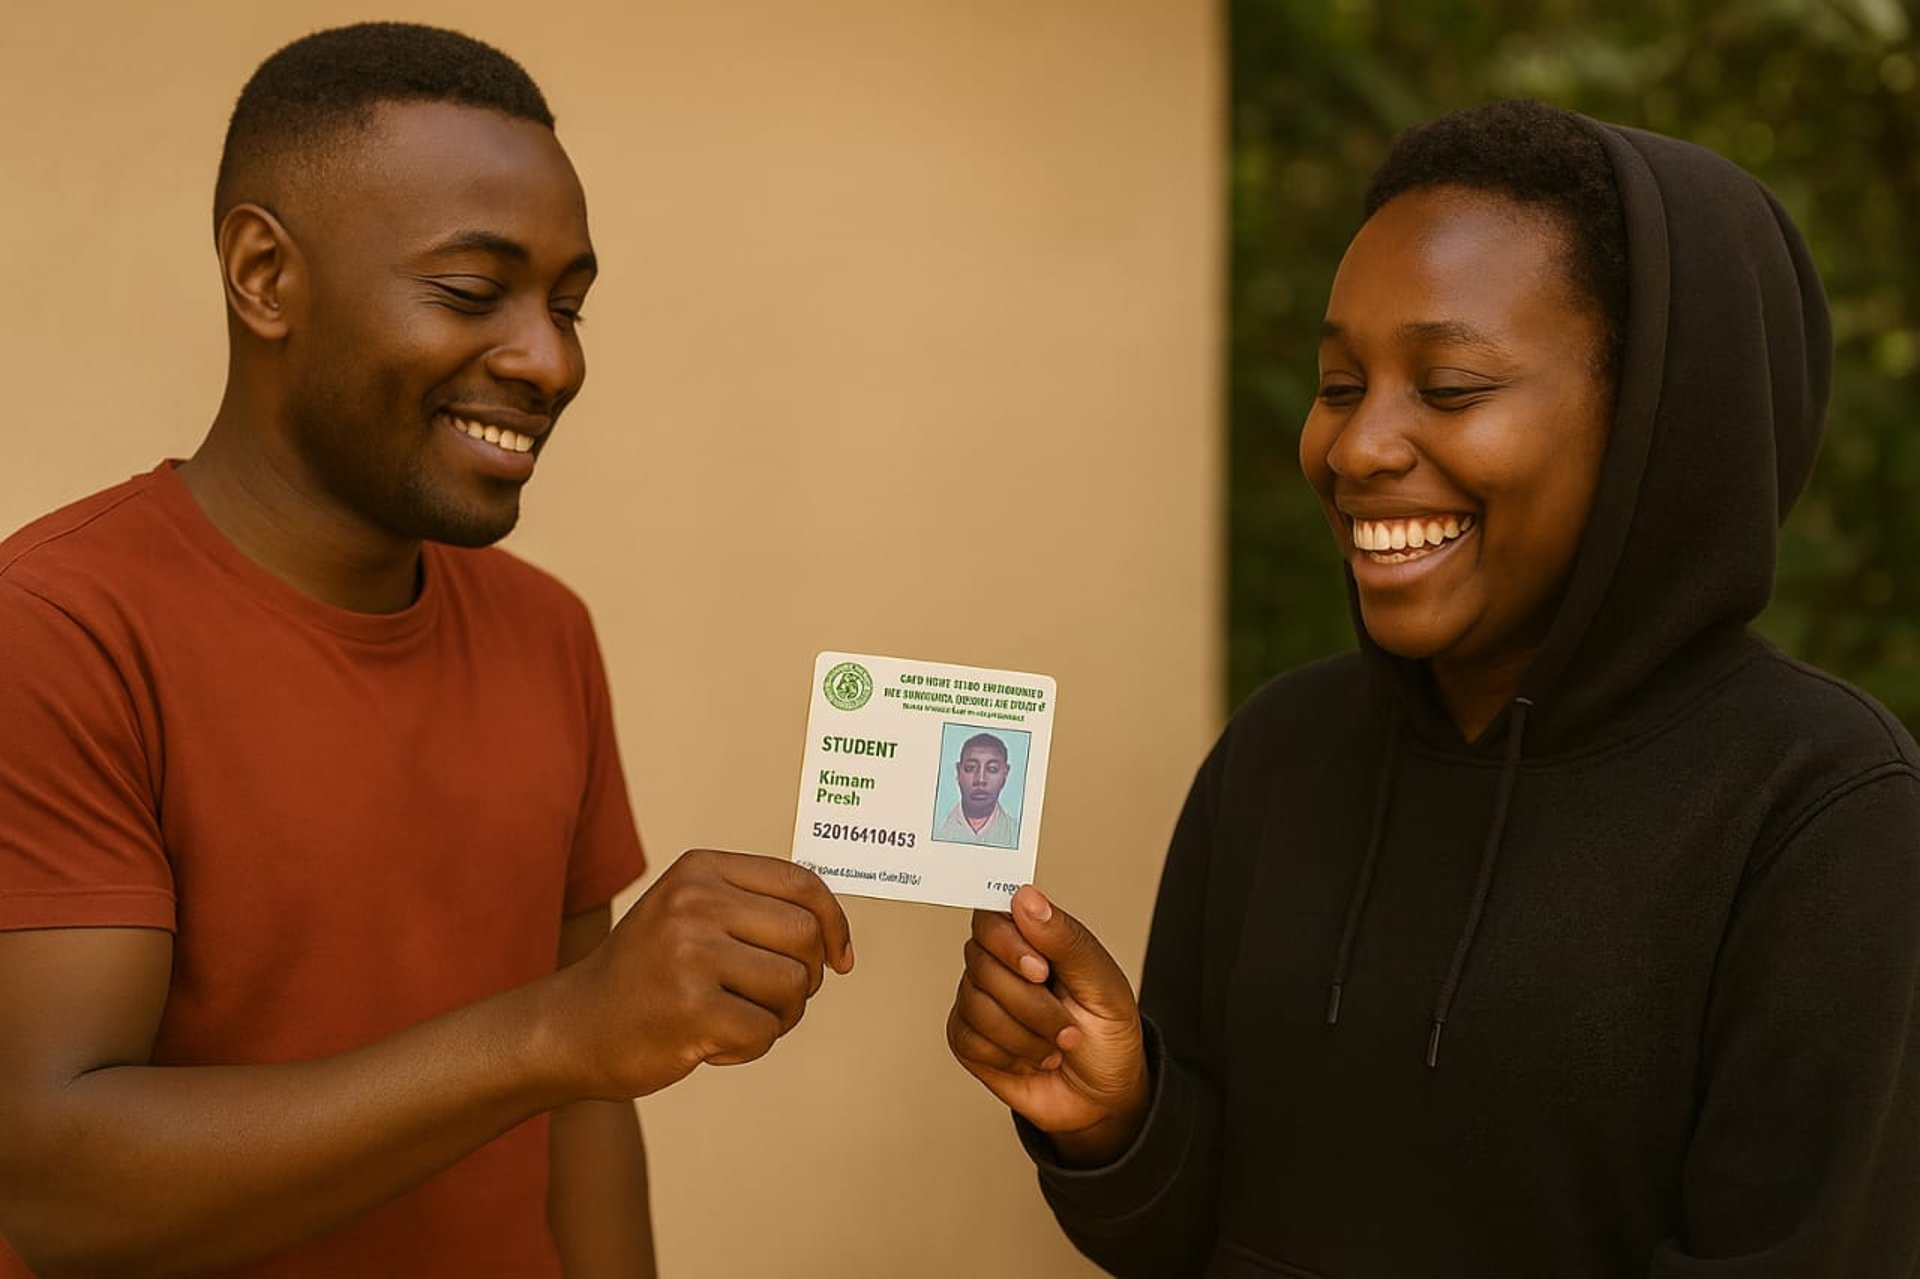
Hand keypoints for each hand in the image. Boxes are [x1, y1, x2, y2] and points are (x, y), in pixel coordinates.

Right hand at [555, 850, 853, 1098]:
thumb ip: (753, 908)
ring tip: (734, 1019)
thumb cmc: (648, 974)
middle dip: (805, 978)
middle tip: (771, 1000)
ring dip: (777, 1017)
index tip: (840, 959)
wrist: (573, 1028)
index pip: (802, 883)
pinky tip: (710, 1043)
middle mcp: (694, 902)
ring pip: (793, 987)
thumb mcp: (690, 913)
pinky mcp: (692, 1009)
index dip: (834, 923)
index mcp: (700, 870)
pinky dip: (749, 1047)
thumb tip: (835, 934)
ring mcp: (691, 954)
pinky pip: (765, 1032)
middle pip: (806, 937)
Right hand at [946, 885, 1148, 1165]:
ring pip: (976, 1005)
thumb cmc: (1107, 1036)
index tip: (1041, 970)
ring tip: (1055, 1044)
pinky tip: (1030, 1058)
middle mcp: (1000, 966)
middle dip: (1032, 1005)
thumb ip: (1065, 938)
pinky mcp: (968, 1039)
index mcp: (1033, 941)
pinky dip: (1008, 1056)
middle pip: (982, 965)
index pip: (992, 918)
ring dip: (1026, 1035)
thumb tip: (1027, 897)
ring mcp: (979, 1002)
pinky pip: (969, 1039)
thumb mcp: (1103, 985)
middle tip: (1066, 1023)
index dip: (1009, 943)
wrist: (1102, 1098)